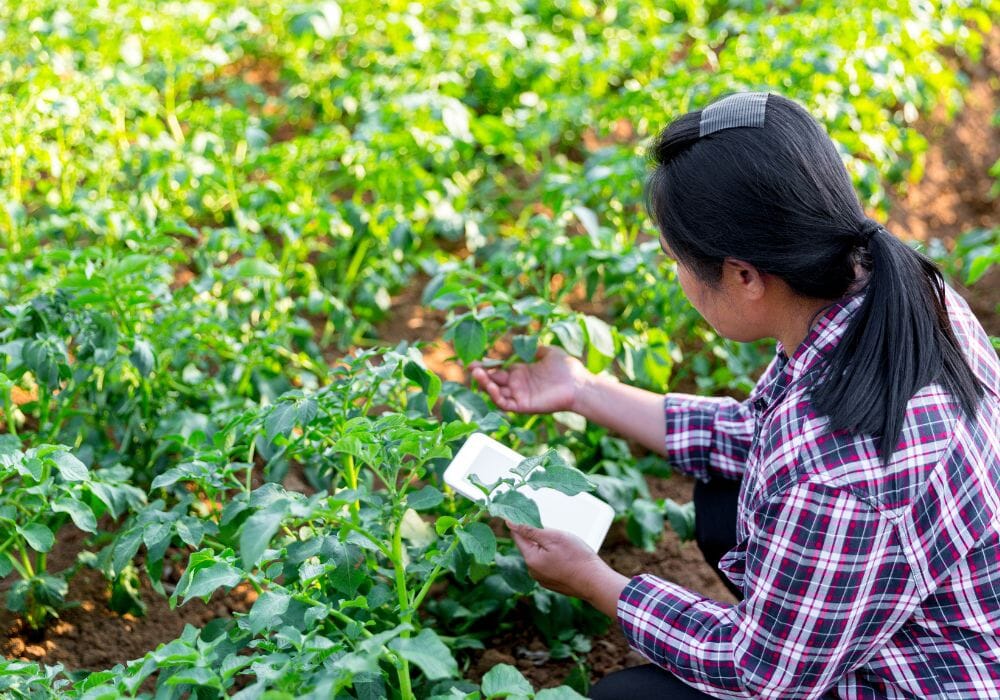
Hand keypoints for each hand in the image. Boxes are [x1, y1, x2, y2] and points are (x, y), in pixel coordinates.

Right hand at [469, 346, 588, 414]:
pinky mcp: (524, 406)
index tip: (474, 360)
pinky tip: (490, 386)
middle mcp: (519, 385)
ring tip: (476, 374)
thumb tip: (524, 343)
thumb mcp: (549, 352)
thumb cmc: (568, 368)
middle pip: (494, 381)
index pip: (499, 370)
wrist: (580, 384)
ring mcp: (520, 396)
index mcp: (522, 372)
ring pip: (496, 393)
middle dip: (480, 374)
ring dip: (485, 384)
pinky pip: (505, 403)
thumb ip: (534, 348)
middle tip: (469, 366)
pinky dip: (495, 396)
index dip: (486, 365)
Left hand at [507, 521, 628, 618]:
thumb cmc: (577, 557)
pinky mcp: (553, 583)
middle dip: (539, 536)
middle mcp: (533, 571)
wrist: (596, 583)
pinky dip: (554, 558)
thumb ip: (530, 530)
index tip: (525, 513)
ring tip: (565, 545)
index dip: (520, 523)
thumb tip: (510, 522)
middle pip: (530, 546)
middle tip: (555, 530)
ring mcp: (543, 579)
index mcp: (531, 559)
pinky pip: (548, 565)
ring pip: (540, 556)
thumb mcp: (554, 537)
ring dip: (548, 547)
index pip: (517, 536)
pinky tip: (568, 557)